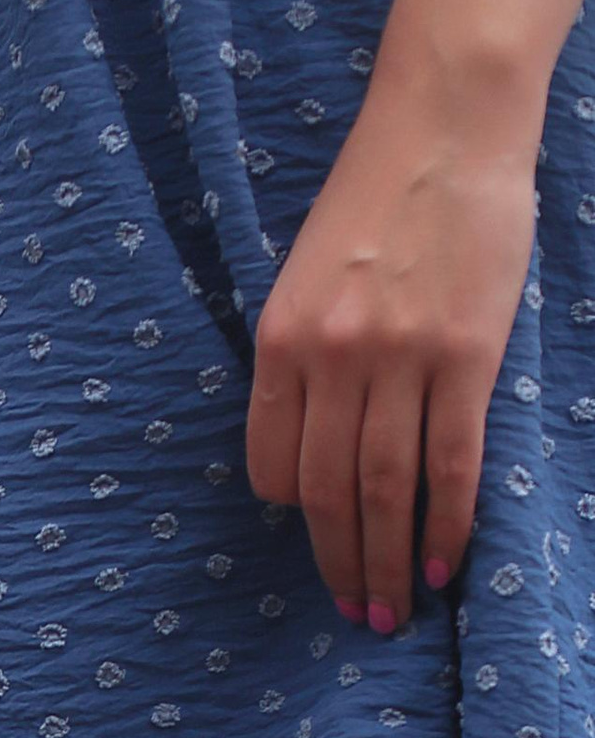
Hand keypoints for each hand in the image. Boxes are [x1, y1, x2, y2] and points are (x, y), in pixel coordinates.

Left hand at [247, 74, 538, 631]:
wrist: (445, 123)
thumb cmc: (376, 198)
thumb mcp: (306, 277)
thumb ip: (306, 358)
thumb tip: (319, 443)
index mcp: (280, 340)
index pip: (272, 465)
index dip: (294, 514)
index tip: (315, 538)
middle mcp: (332, 356)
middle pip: (329, 493)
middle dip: (340, 564)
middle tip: (355, 614)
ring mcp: (399, 356)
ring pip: (387, 489)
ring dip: (389, 561)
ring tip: (393, 610)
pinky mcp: (465, 352)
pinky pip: (451, 459)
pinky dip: (446, 521)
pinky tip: (443, 563)